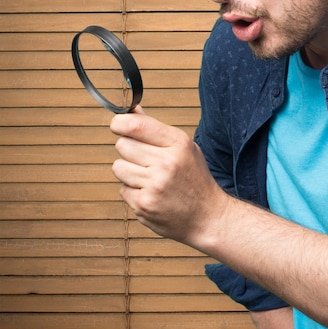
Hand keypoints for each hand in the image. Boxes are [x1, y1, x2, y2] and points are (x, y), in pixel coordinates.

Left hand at [110, 108, 225, 245]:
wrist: (208, 216)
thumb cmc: (194, 178)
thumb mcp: (184, 148)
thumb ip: (155, 129)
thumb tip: (131, 111)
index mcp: (178, 144)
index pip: (136, 126)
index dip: (120, 123)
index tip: (118, 125)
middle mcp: (166, 162)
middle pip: (122, 145)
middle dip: (129, 150)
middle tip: (146, 159)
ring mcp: (154, 185)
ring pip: (118, 167)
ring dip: (128, 172)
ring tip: (149, 178)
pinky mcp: (144, 204)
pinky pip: (123, 189)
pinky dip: (133, 191)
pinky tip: (152, 194)